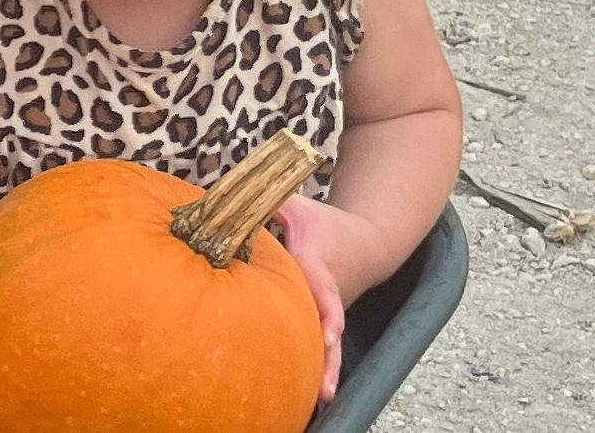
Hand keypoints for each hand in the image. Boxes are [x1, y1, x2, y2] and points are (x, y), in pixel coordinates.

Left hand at [273, 195, 377, 399]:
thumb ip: (268, 203)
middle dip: (326, 358)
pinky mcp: (324, 322)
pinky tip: (307, 394)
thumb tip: (228, 195)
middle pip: (328, 331)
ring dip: (324, 369)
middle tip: (323, 389)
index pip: (324, 291)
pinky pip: (319, 344)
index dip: (327, 311)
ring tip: (320, 398)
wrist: (365, 244)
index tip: (329, 331)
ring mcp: (327, 313)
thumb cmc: (325, 224)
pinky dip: (316, 364)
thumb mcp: (299, 206)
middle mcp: (325, 296)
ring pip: (327, 345)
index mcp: (317, 267)